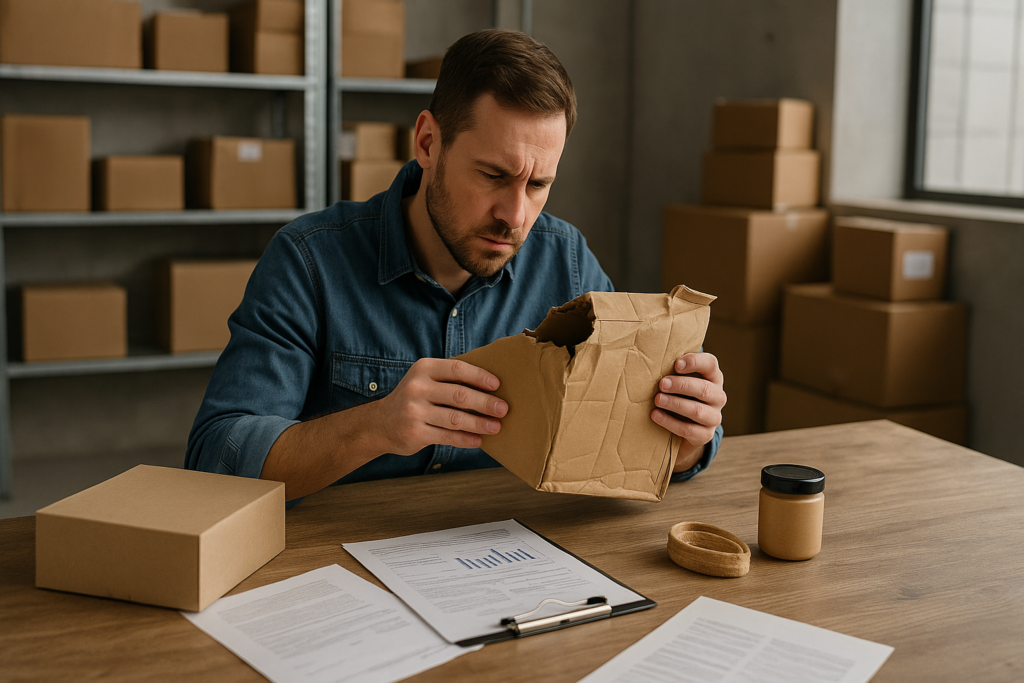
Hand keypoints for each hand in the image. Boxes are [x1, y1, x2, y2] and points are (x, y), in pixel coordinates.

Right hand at [373, 358, 507, 454]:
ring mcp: (414, 411)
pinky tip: (478, 440)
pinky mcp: (415, 433)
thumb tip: (490, 387)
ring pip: (455, 419)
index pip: (457, 369)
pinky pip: (447, 437)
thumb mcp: (425, 380)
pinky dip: (465, 439)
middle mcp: (417, 388)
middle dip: (485, 403)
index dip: (480, 376)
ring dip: (479, 423)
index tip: (498, 385)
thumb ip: (450, 380)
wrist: (380, 424)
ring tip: (496, 427)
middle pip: (459, 395)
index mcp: (423, 369)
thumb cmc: (415, 399)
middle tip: (503, 409)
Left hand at [651, 352, 726, 471]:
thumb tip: (651, 363)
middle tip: (662, 384)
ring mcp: (714, 417)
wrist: (683, 427)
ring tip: (657, 400)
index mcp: (713, 377)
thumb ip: (672, 371)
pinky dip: (670, 422)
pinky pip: (689, 430)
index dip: (695, 362)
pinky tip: (656, 415)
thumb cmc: (678, 395)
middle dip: (681, 385)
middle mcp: (717, 397)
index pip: (710, 364)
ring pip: (697, 410)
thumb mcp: (679, 380)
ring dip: (676, 404)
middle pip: (704, 389)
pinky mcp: (705, 435)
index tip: (676, 364)